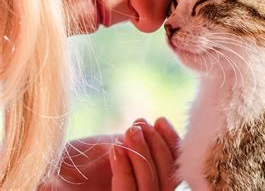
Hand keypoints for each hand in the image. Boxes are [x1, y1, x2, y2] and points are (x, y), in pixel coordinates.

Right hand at [40, 117, 179, 190]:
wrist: (73, 166)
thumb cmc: (57, 179)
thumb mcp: (53, 184)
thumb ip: (54, 187)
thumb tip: (46, 184)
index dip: (126, 174)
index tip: (115, 148)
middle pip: (154, 187)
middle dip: (143, 157)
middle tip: (130, 131)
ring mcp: (151, 185)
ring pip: (169, 174)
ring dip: (157, 145)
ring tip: (139, 125)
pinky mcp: (158, 166)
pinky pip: (175, 160)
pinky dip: (172, 140)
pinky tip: (158, 121)